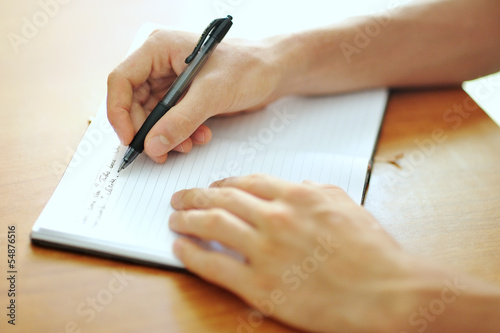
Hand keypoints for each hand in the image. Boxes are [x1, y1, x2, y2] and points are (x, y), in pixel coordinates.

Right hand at [107, 29, 281, 162]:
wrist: (275, 72)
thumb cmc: (248, 68)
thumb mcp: (212, 94)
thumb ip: (180, 121)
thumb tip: (152, 146)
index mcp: (159, 49)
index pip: (121, 80)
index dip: (119, 112)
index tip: (131, 140)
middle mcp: (161, 64)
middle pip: (134, 102)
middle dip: (148, 131)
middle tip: (160, 153)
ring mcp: (172, 82)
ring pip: (153, 116)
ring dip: (167, 135)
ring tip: (188, 145)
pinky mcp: (185, 97)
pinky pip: (171, 121)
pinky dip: (182, 133)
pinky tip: (200, 137)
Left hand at [168, 174, 428, 331]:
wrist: (388, 294)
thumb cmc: (373, 253)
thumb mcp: (348, 206)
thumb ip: (318, 190)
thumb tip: (297, 185)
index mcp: (298, 197)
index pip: (249, 181)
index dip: (224, 182)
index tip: (213, 186)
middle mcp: (278, 219)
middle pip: (223, 199)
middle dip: (196, 195)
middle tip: (180, 197)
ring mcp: (267, 252)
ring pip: (213, 226)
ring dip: (188, 219)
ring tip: (174, 218)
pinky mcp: (261, 286)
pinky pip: (215, 266)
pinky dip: (192, 254)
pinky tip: (179, 247)